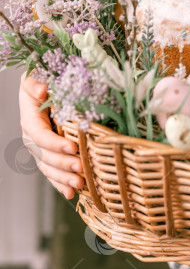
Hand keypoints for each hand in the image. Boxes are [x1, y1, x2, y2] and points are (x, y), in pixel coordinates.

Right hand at [19, 71, 83, 198]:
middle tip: (81, 168)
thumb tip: (41, 91)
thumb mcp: (36, 74)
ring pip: (49, 168)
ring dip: (64, 178)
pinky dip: (62, 184)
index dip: (54, 143)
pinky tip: (73, 194)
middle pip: (45, 156)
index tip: (72, 146)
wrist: (47, 85)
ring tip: (81, 183)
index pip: (39, 135)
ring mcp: (41, 148)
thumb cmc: (44, 78)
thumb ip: (35, 81)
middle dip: (63, 164)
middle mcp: (33, 137)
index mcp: (30, 119)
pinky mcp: (51, 154)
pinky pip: (54, 172)